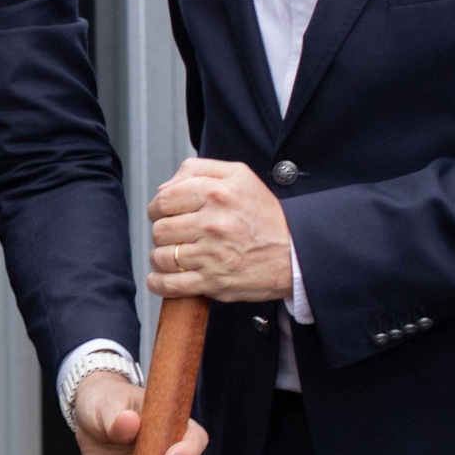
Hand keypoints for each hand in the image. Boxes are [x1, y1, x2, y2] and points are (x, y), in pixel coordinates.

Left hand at [147, 157, 293, 303]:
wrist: (296, 252)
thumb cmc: (265, 214)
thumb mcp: (238, 175)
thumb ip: (196, 170)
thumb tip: (164, 188)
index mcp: (216, 194)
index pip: (163, 200)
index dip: (157, 208)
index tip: (162, 214)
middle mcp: (213, 224)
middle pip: (160, 229)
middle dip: (161, 233)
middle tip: (173, 235)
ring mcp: (213, 255)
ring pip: (162, 257)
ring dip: (161, 257)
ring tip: (174, 255)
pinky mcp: (215, 282)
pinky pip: (171, 284)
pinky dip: (159, 283)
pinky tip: (162, 278)